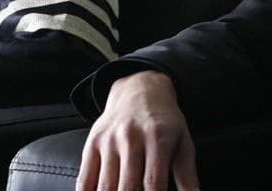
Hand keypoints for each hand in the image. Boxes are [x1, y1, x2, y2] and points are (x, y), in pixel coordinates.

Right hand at [77, 70, 198, 190]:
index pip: (153, 183)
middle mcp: (130, 138)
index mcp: (157, 139)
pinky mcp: (93, 143)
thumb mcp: (183, 143)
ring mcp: (109, 141)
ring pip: (105, 186)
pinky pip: (84, 178)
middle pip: (127, 187)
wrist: (139, 90)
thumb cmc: (164, 121)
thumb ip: (187, 175)